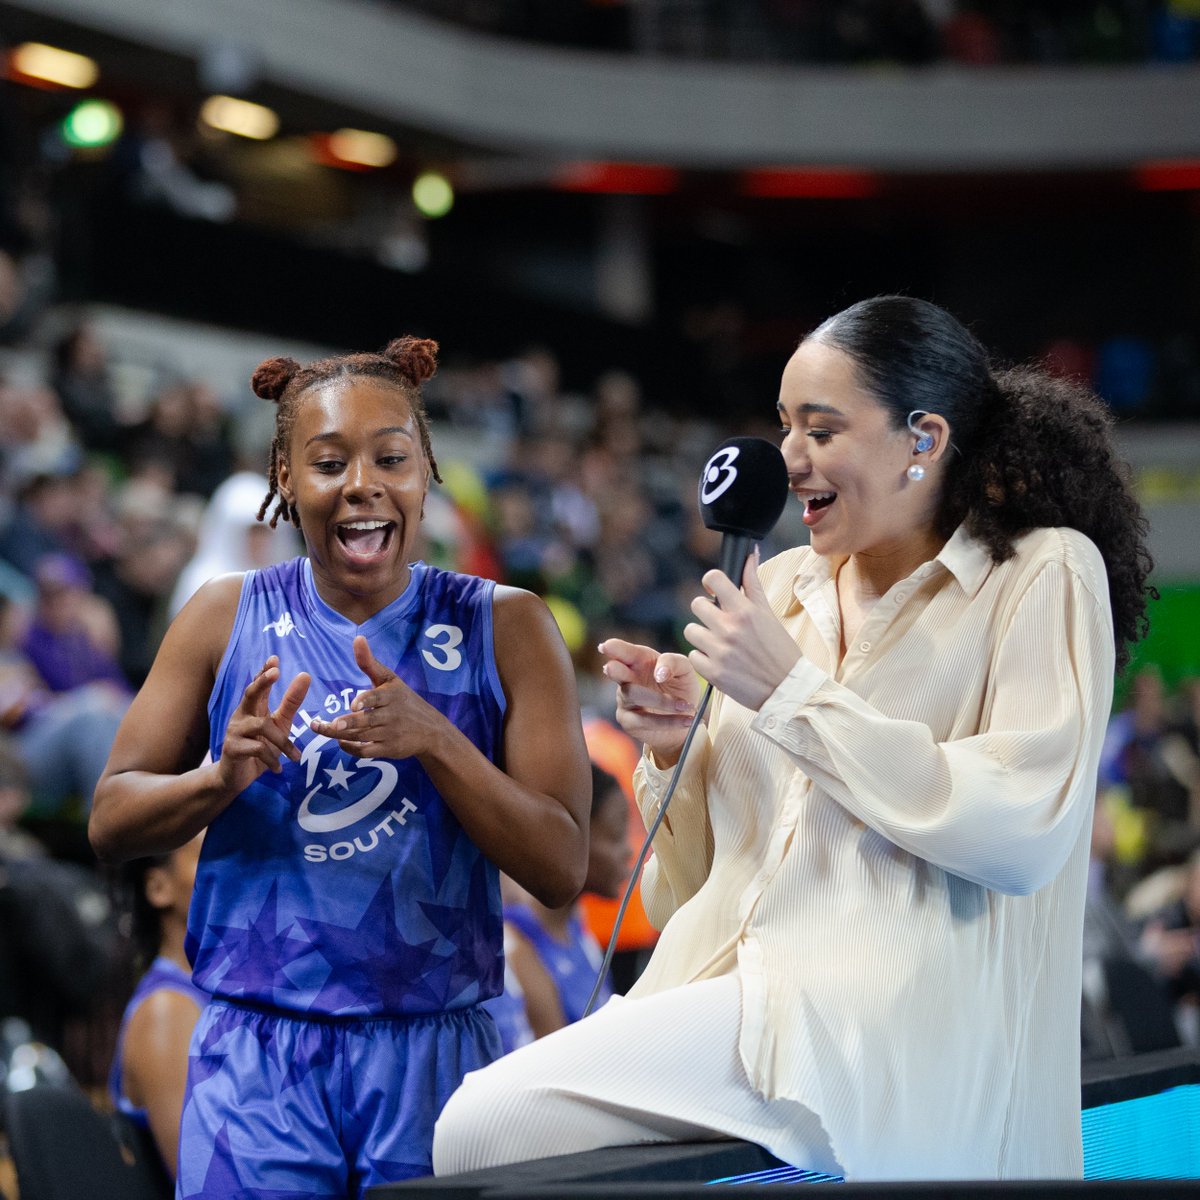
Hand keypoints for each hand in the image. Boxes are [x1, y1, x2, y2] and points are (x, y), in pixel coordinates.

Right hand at [216, 657, 309, 795]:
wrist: (237, 778)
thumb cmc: (260, 748)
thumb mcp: (280, 725)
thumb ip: (291, 702)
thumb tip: (305, 675)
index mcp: (253, 708)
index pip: (258, 685)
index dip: (264, 672)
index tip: (274, 659)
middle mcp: (241, 715)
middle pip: (250, 694)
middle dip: (262, 682)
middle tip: (276, 672)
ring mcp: (235, 731)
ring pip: (262, 726)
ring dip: (283, 742)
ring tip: (296, 757)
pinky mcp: (232, 748)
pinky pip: (258, 748)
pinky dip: (273, 759)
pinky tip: (279, 769)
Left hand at [308, 635, 439, 758]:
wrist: (430, 730)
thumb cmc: (404, 700)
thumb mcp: (390, 680)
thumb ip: (369, 663)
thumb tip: (357, 638)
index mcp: (391, 696)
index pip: (377, 698)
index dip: (366, 701)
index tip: (353, 705)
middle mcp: (391, 715)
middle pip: (366, 721)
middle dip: (347, 723)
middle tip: (329, 724)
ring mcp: (390, 734)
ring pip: (362, 736)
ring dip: (341, 735)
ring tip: (323, 729)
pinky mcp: (388, 750)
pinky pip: (366, 751)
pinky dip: (351, 748)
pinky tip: (340, 741)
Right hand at [598, 637, 700, 766]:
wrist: (686, 718)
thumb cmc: (680, 688)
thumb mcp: (684, 670)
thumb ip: (673, 662)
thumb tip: (659, 672)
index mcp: (639, 661)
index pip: (624, 652)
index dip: (615, 648)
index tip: (607, 646)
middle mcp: (628, 678)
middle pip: (616, 672)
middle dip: (613, 669)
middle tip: (610, 667)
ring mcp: (625, 700)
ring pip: (633, 696)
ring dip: (661, 701)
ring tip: (685, 705)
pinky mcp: (629, 722)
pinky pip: (643, 721)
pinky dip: (667, 721)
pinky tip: (686, 720)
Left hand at [683, 552, 799, 711]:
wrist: (787, 690)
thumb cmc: (780, 650)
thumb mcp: (768, 614)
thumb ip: (753, 584)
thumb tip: (750, 555)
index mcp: (745, 611)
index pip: (713, 579)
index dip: (711, 583)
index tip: (714, 592)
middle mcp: (729, 628)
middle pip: (696, 604)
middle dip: (706, 612)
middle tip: (719, 622)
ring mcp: (719, 651)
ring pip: (691, 631)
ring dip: (702, 636)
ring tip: (720, 644)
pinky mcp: (712, 673)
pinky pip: (693, 656)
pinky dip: (703, 659)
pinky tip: (720, 661)